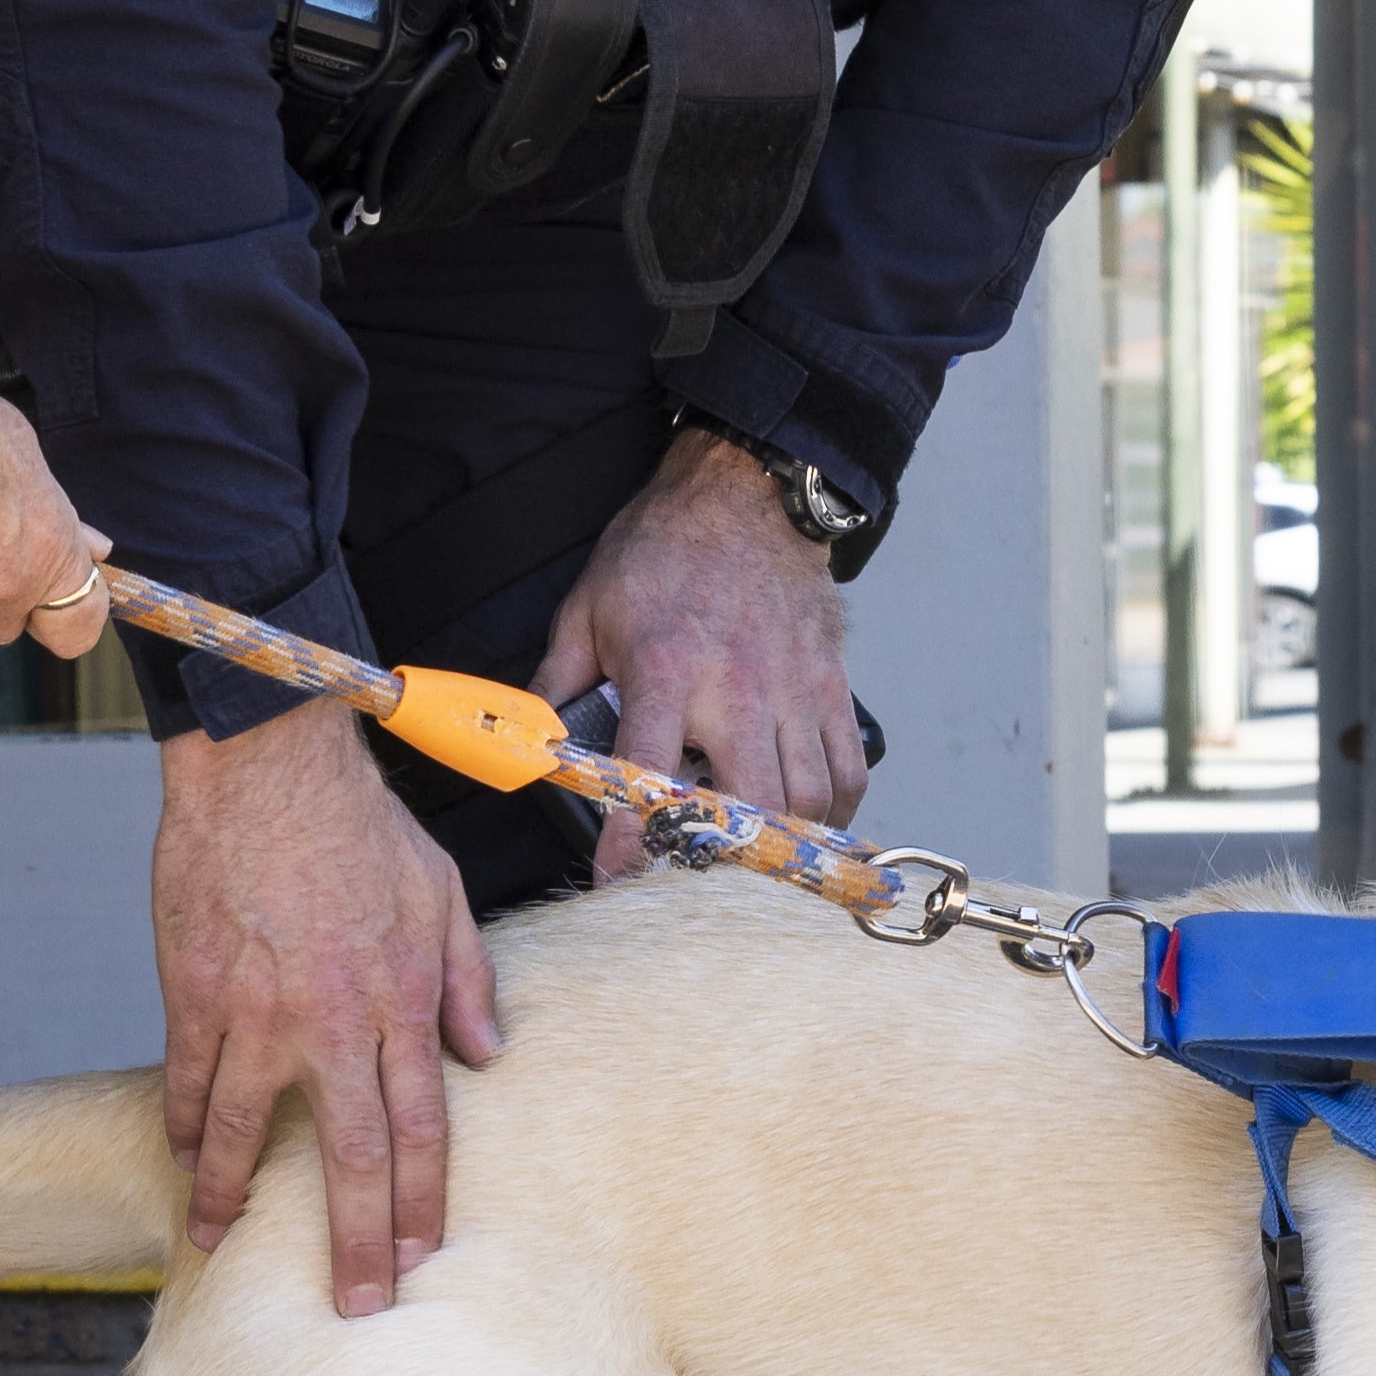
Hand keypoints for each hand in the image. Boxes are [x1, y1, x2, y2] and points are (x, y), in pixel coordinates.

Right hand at [157, 702, 504, 1313]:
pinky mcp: (193, 993)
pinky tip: (178, 1158)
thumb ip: (469, 978)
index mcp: (401, 1001)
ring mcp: (255, 1014)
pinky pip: (183, 1080)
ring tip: (216, 1243)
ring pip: (239, 1131)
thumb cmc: (358, 823)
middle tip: (352, 1304)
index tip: (419, 1258)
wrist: (264, 765)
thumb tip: (487, 1052)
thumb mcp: (442, 893)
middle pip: (349, 1157)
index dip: (422, 1204)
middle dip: (354, 1241)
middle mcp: (331, 1022)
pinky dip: (179, 1126)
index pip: (421, 1128)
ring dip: (227, 1196)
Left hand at [534, 432, 862, 881]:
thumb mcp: (588, 608)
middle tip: (694, 881)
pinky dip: (831, 814)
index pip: (649, 774)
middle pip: (747, 806)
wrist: (748, 493)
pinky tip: (805, 826)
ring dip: (779, 846)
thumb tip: (529, 740)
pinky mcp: (830, 687)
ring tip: (749, 862)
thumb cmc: (665, 549)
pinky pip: (846, 771)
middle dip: (722, 860)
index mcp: (666, 671)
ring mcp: (793, 692)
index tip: (619, 881)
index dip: (632, 838)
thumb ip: (556, 682)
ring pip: (805, 801)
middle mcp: (736, 690)